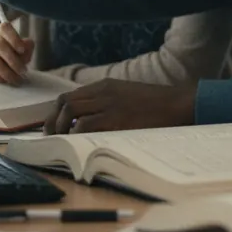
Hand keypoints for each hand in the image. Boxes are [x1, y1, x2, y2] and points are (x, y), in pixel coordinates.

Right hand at [0, 23, 34, 84]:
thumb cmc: (7, 54)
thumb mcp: (19, 50)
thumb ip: (26, 48)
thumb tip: (27, 46)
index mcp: (2, 31)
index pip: (5, 28)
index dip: (14, 38)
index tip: (22, 50)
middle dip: (13, 60)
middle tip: (22, 71)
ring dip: (6, 71)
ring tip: (15, 79)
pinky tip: (4, 80)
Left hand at [44, 80, 196, 134]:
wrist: (179, 104)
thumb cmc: (158, 104)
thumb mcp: (128, 95)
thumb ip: (109, 102)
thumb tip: (88, 122)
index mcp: (105, 86)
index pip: (70, 96)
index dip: (56, 113)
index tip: (53, 127)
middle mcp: (103, 92)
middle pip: (65, 102)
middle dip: (52, 121)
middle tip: (51, 138)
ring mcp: (109, 104)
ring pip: (70, 112)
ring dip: (60, 128)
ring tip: (62, 143)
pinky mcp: (116, 118)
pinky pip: (85, 125)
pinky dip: (75, 135)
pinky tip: (77, 145)